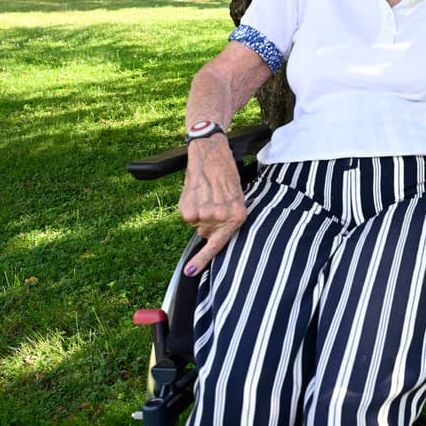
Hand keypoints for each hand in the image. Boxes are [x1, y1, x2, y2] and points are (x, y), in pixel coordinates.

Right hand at [178, 136, 247, 276]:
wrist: (211, 153)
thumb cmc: (226, 174)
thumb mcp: (236, 196)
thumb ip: (228, 218)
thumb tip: (209, 237)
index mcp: (237, 216)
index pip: (219, 244)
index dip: (203, 260)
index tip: (190, 272)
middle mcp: (221, 218)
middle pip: (208, 233)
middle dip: (209, 222)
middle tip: (214, 201)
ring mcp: (203, 215)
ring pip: (197, 225)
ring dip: (200, 213)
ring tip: (206, 194)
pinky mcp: (188, 211)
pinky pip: (187, 217)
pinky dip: (190, 207)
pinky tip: (197, 193)